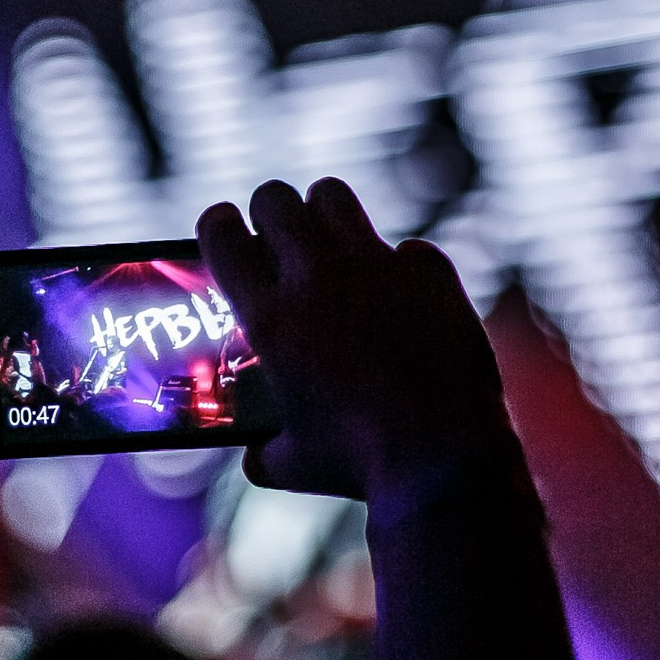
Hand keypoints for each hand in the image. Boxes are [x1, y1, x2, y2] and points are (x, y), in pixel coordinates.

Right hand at [197, 178, 514, 502]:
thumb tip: (256, 452)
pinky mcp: (429, 270)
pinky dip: (400, 269)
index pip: (219, 232)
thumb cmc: (360, 464)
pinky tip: (404, 303)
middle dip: (268, 213)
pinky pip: (405, 247)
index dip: (216, 226)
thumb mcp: (291, 464)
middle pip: (273, 197)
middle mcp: (316, 278)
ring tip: (331, 250)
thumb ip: (263, 445)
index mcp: (270, 318)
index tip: (223, 232)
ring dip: (324, 216)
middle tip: (278, 241)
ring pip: (332, 195)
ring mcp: (376, 266)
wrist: (442, 459)